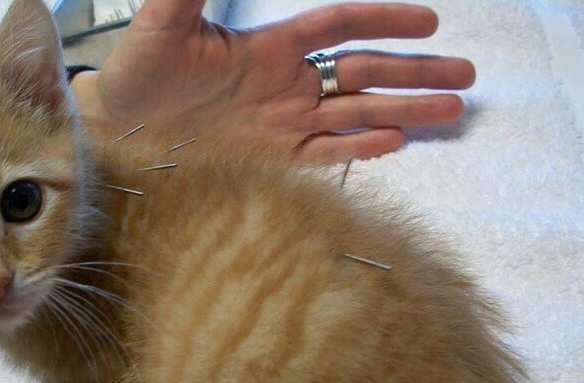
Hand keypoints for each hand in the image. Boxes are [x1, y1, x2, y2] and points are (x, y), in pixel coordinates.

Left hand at [72, 1, 474, 161]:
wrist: (116, 133)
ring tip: (452, 110)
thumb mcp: (166, 20)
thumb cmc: (136, 72)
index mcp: (268, 48)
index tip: (430, 19)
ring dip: (404, 111)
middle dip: (415, 73)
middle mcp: (284, 87)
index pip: (340, 27)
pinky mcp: (270, 162)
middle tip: (467, 76)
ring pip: (355, 116)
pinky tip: (395, 142)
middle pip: (364, 75)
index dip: (384, 20)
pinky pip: (324, 155)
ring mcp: (281, 126)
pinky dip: (358, 149)